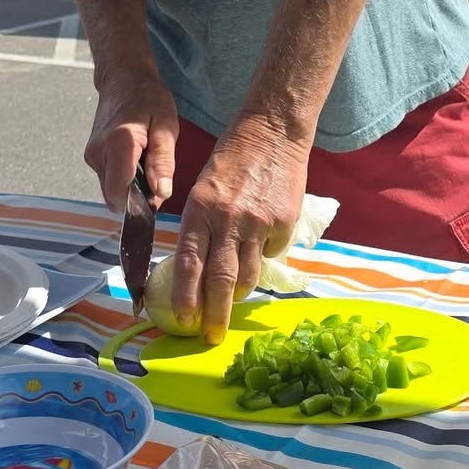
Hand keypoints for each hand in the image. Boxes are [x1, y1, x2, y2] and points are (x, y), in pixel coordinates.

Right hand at [85, 68, 178, 213]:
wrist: (124, 78)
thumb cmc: (148, 98)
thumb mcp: (166, 127)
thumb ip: (163, 162)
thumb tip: (161, 193)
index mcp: (119, 144)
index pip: (120, 193)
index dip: (139, 204)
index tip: (156, 197)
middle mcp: (99, 151)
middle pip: (114, 195)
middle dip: (136, 197)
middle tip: (155, 178)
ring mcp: (92, 154)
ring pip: (110, 189)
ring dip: (129, 187)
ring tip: (146, 163)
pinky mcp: (91, 155)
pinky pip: (107, 179)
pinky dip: (122, 178)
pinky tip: (135, 160)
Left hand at [170, 117, 310, 344]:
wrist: (273, 132)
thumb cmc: (232, 159)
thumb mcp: (204, 189)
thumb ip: (200, 227)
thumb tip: (198, 268)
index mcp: (200, 210)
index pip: (188, 264)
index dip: (186, 298)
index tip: (184, 320)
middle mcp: (227, 219)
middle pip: (219, 280)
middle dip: (214, 314)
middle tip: (212, 336)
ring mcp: (259, 223)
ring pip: (248, 274)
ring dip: (239, 292)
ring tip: (234, 299)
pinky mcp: (284, 222)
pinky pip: (272, 253)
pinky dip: (265, 256)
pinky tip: (263, 243)